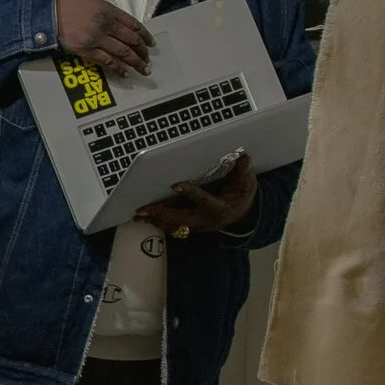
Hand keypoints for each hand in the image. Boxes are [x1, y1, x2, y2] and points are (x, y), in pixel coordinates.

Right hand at [55, 0, 153, 75]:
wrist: (49, 18)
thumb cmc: (68, 6)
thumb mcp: (91, 1)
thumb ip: (107, 10)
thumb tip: (118, 20)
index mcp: (109, 11)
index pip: (134, 24)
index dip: (145, 35)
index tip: (151, 43)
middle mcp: (107, 25)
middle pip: (132, 40)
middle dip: (143, 51)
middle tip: (148, 59)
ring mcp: (98, 39)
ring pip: (124, 53)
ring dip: (136, 63)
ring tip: (144, 70)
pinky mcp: (88, 51)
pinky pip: (108, 62)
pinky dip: (118, 69)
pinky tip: (125, 74)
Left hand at [136, 155, 257, 235]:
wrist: (242, 216)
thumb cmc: (242, 196)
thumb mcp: (247, 184)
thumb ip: (244, 172)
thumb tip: (243, 157)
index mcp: (219, 208)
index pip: (203, 200)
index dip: (190, 193)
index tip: (175, 185)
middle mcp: (205, 219)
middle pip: (181, 218)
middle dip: (162, 213)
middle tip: (144, 208)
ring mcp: (196, 225)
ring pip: (173, 224)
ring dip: (155, 219)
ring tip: (137, 215)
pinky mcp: (189, 226)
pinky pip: (171, 226)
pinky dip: (157, 222)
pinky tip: (142, 218)